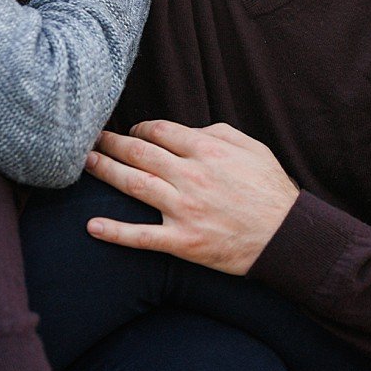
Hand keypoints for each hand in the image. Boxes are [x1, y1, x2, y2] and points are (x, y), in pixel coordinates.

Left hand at [83, 121, 299, 274]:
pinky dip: (115, 231)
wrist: (286, 237)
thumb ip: (218, 133)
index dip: (140, 129)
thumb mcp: (253, 148)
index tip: (132, 132)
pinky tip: (92, 225)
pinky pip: (141, 236)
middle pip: (139, 153)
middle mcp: (191, 176)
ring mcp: (184, 209)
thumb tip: (188, 130)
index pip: (160, 131)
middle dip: (111, 143)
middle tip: (92, 139)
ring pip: (133, 185)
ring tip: (85, 163)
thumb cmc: (271, 190)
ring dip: (105, 171)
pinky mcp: (183, 241)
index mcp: (208, 150)